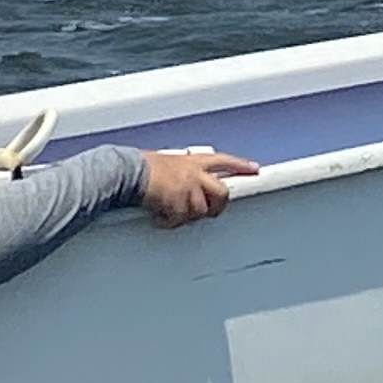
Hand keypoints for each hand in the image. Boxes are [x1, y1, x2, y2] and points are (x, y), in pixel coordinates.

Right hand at [137, 149, 256, 226]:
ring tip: (170, 211)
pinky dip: (169, 222)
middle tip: (210, 212)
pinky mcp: (180, 204)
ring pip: (200, 211)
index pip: (224, 160)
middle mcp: (196, 174)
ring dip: (186, 215)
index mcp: (193, 161)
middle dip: (218, 206)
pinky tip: (158, 216)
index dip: (241, 165)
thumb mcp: (167, 161)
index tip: (254, 169)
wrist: (129, 171)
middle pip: (222, 193)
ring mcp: (189, 190)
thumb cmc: (141, 166)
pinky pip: (179, 220)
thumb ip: (181, 171)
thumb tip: (179, 182)